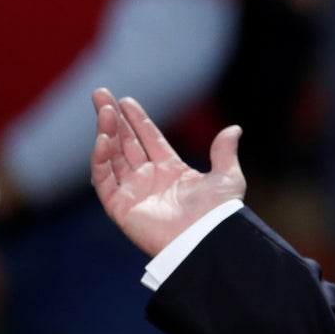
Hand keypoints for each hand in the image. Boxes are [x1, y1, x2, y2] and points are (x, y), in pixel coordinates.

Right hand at [90, 88, 244, 256]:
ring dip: (106, 131)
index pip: (149, 139)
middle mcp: (149, 179)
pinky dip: (100, 158)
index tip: (126, 100)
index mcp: (172, 171)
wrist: (206, 240)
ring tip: (104, 108)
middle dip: (113, 118)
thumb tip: (234, 129)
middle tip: (100, 93)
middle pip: (126, 143)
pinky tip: (102, 137)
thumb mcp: (227, 178)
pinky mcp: (120, 207)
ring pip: (112, 156)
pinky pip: (104, 179)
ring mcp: (133, 192)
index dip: (138, 120)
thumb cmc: (219, 214)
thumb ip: (224, 152)